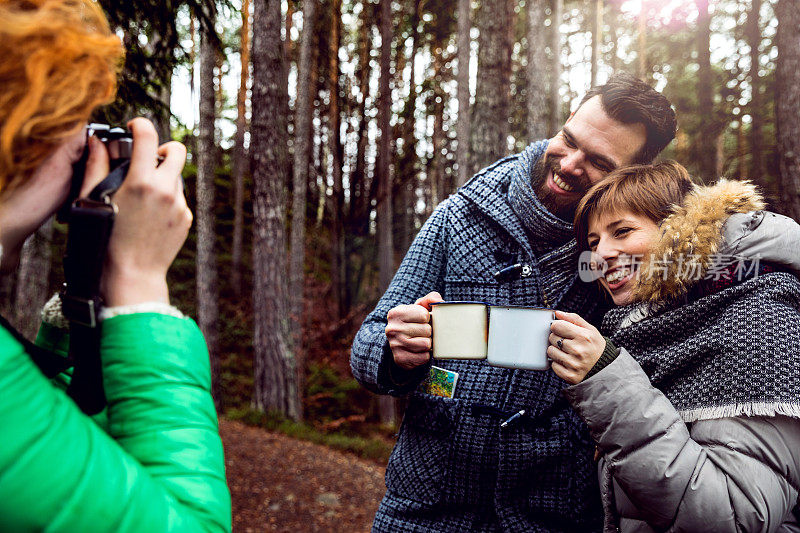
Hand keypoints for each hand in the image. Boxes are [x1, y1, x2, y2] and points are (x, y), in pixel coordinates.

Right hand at [97, 118, 190, 306]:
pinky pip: (179, 198)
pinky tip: (150, 216)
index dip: (140, 124)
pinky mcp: (186, 218)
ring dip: (164, 177)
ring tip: (143, 196)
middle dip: (163, 148)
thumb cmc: (107, 237)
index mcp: (141, 181)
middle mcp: (165, 189)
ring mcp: (179, 204)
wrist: (132, 273)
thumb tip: (97, 141)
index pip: (147, 135)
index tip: (134, 127)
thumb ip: (97, 166)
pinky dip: (167, 199)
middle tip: (149, 159)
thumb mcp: (93, 199)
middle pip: (177, 150)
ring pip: (177, 176)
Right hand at [385, 291, 442, 369]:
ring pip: (426, 344)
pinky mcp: (400, 359)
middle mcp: (392, 329)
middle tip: (421, 332)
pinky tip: (418, 351)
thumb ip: (429, 299)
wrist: (399, 342)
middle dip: (428, 331)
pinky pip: (424, 357)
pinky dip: (425, 354)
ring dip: (427, 343)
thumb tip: (439, 301)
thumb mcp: (418, 307)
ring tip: (420, 340)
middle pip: (426, 330)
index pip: (424, 315)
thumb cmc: (412, 322)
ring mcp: (395, 345)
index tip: (421, 320)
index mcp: (396, 313)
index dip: (427, 318)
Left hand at [548, 310, 605, 383]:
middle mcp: (578, 350)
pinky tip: (568, 362)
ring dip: (556, 351)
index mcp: (583, 336)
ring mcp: (573, 364)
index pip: (557, 326)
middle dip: (557, 338)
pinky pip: (553, 365)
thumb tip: (557, 313)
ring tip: (567, 352)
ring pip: (550, 351)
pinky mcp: (569, 376)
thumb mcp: (590, 330)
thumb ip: (573, 319)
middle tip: (567, 342)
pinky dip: (558, 363)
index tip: (562, 330)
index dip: (558, 327)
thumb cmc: (596, 347)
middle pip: (552, 338)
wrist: (606, 368)